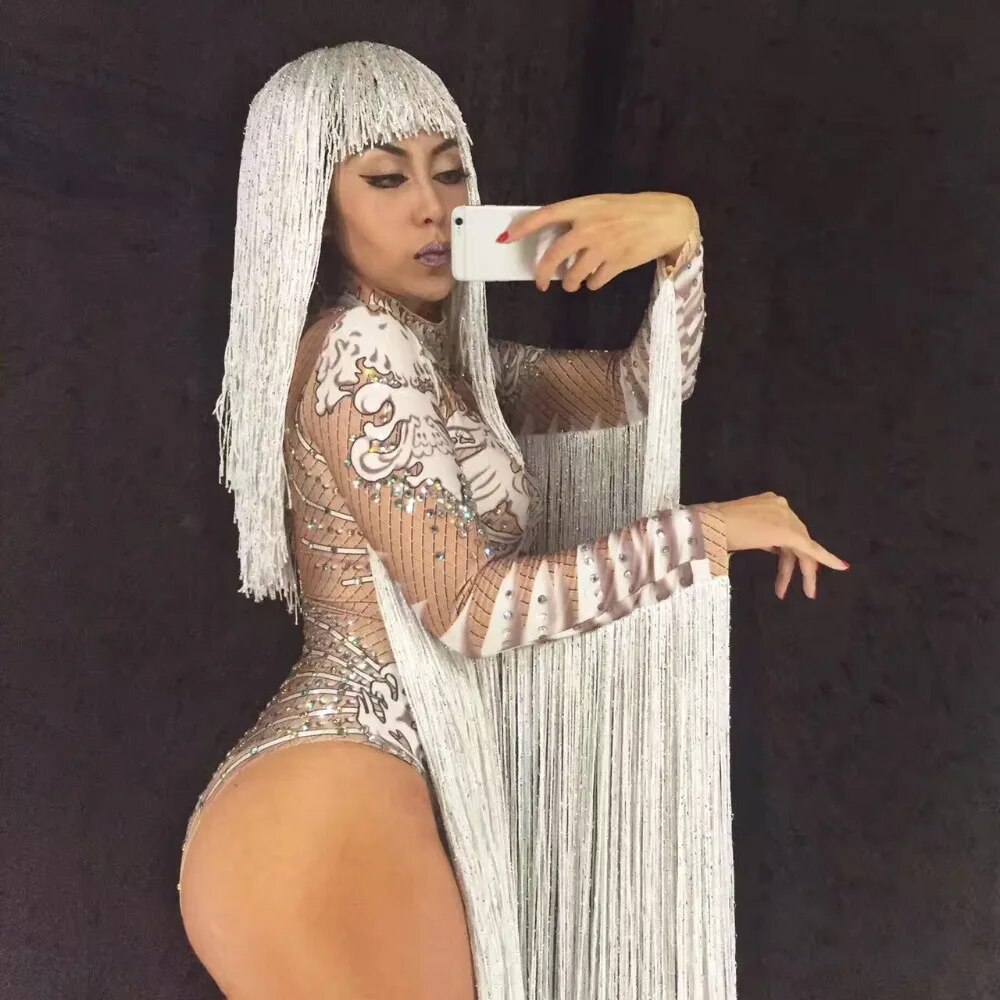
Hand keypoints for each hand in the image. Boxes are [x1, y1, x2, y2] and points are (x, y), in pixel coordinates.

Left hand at [499, 192, 698, 292]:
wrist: (666, 218)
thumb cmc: (630, 209)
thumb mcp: (601, 204)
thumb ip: (578, 219)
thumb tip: (553, 239)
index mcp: (583, 207)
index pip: (546, 215)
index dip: (523, 227)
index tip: (506, 238)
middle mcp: (590, 226)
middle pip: (555, 255)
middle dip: (543, 273)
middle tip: (540, 283)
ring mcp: (603, 246)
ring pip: (574, 275)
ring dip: (570, 283)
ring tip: (572, 283)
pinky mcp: (617, 263)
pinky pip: (595, 282)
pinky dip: (592, 284)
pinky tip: (595, 279)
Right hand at [693, 493, 849, 599]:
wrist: (710, 526)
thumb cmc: (714, 530)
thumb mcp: (740, 531)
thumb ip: (758, 535)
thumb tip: (770, 546)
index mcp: (769, 503)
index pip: (785, 529)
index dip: (788, 549)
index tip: (787, 561)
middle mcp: (781, 507)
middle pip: (796, 539)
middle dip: (796, 565)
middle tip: (801, 588)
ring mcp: (785, 518)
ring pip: (802, 547)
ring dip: (803, 571)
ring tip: (806, 592)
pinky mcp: (788, 532)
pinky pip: (812, 549)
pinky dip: (827, 558)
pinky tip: (841, 566)